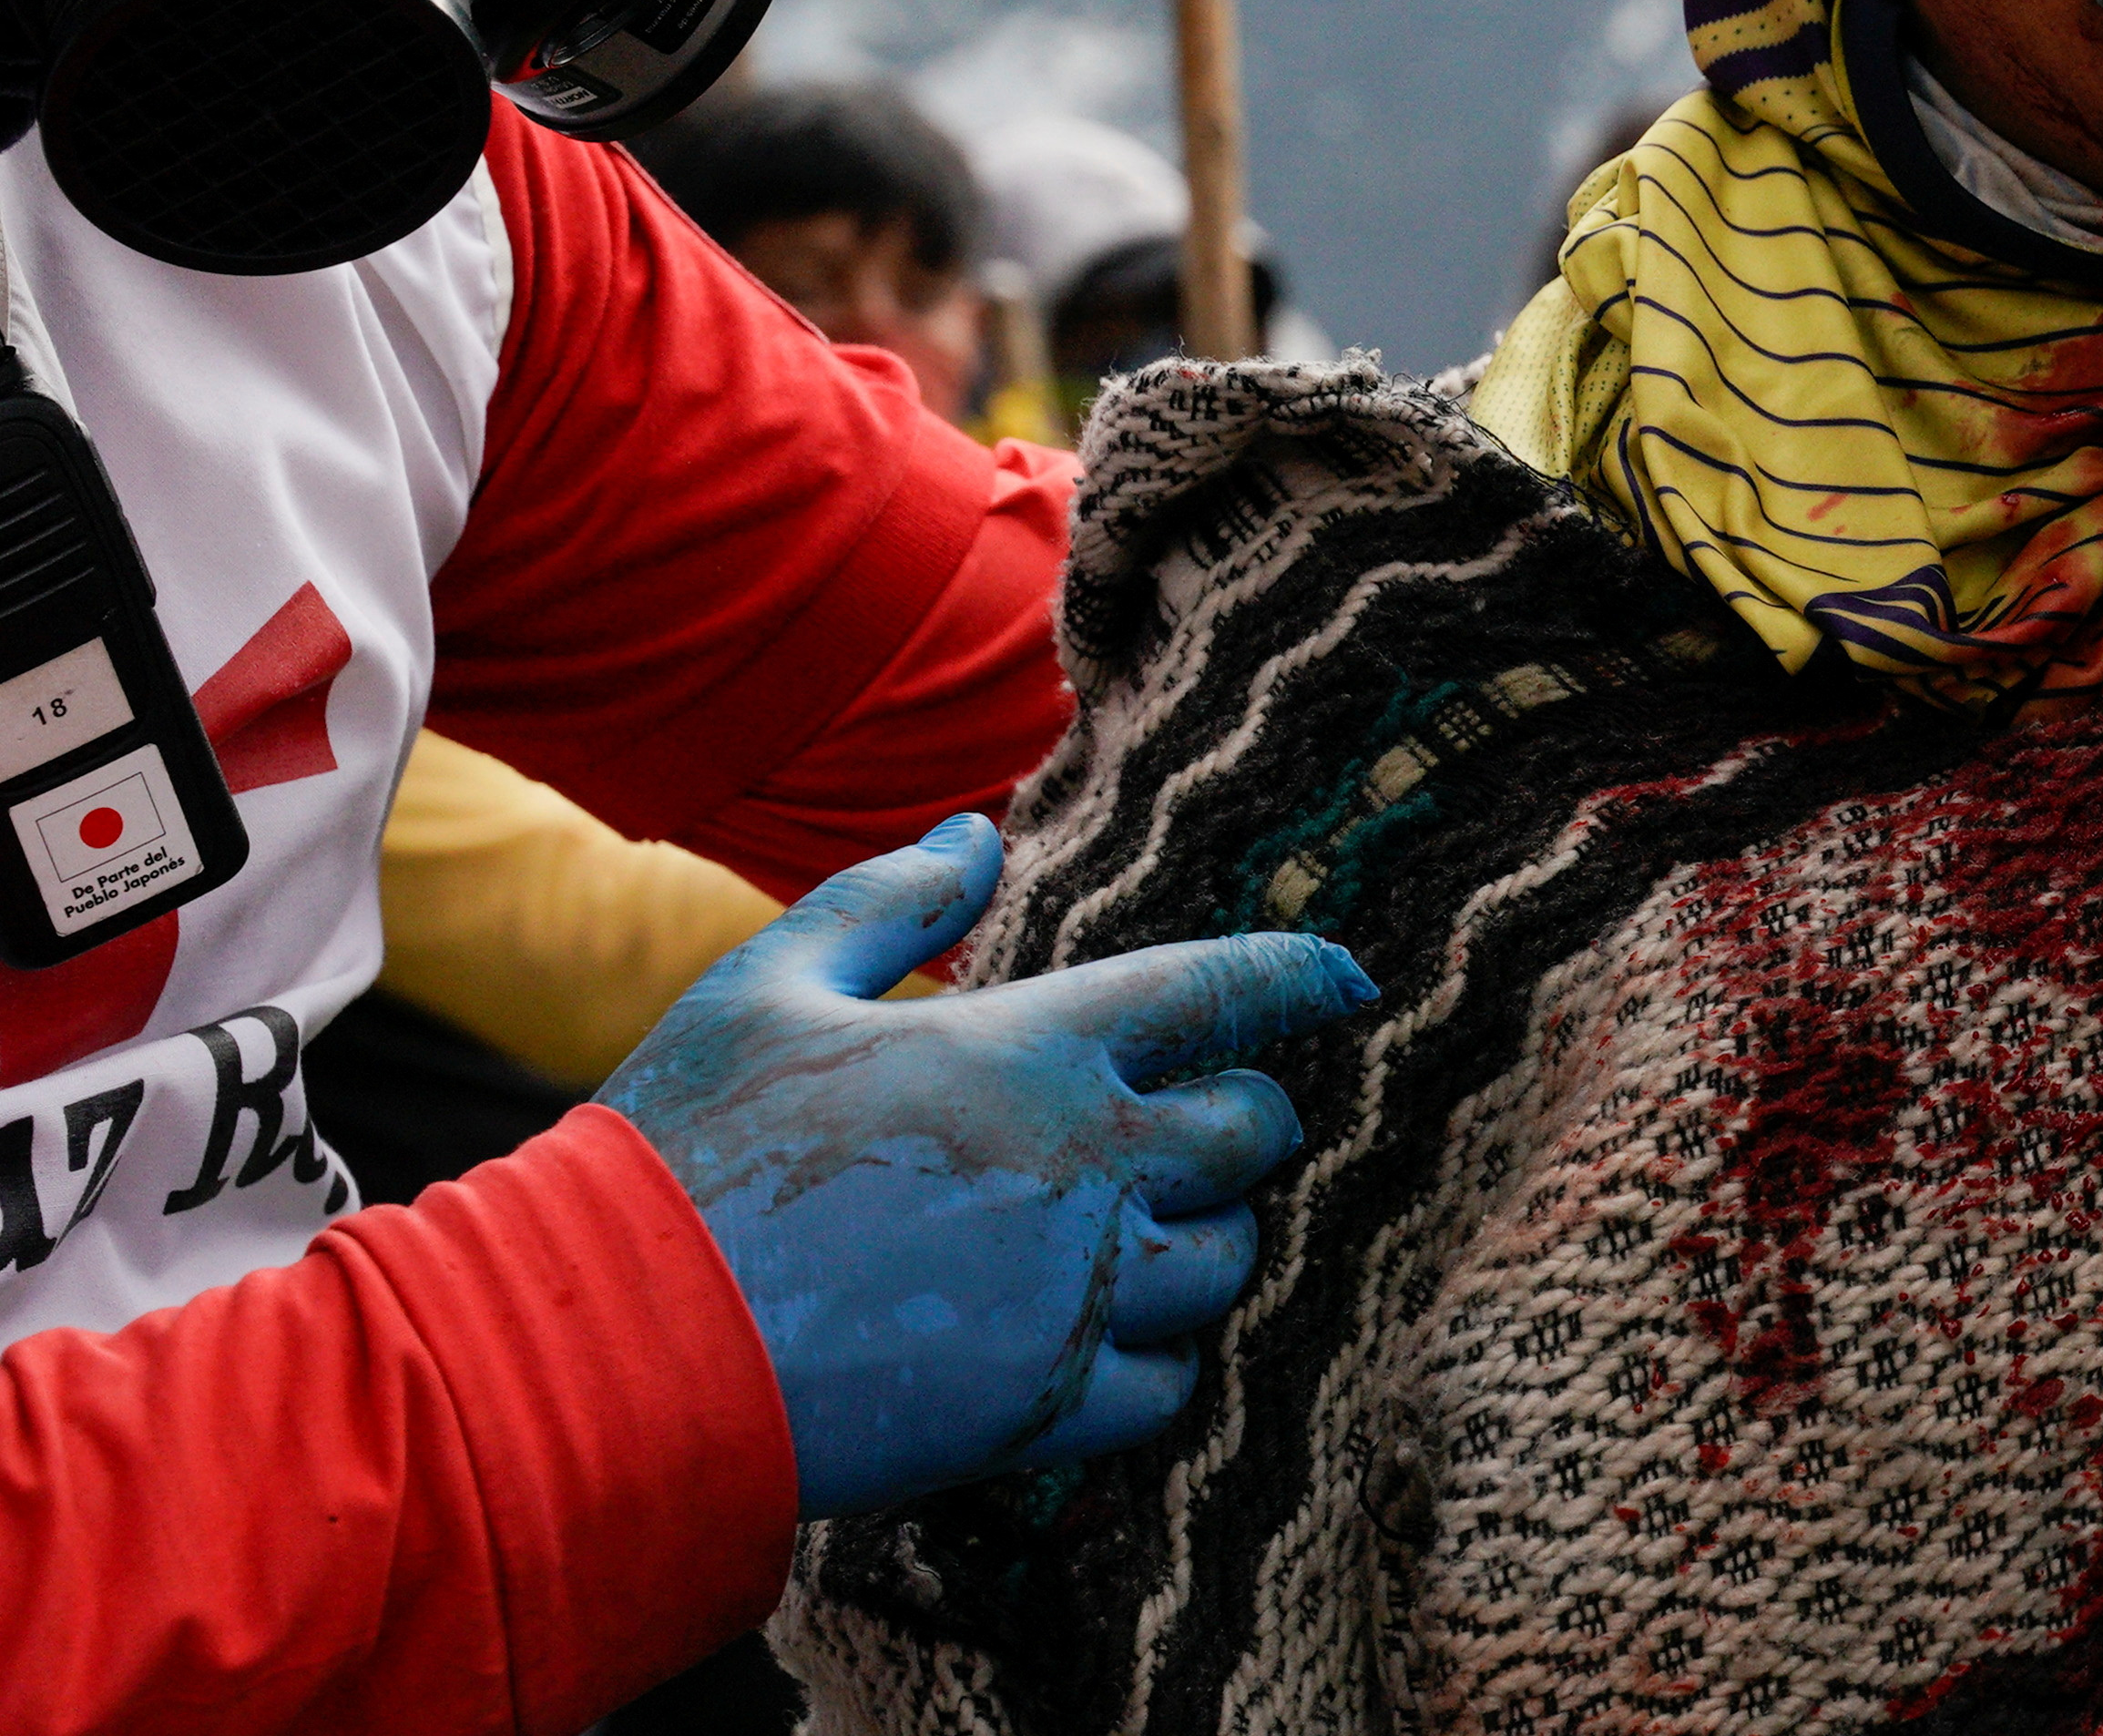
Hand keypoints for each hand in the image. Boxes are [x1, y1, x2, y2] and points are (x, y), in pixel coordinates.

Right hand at [599, 817, 1374, 1516]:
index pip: (1220, 990)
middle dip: (1247, 1118)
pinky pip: (1170, 1383)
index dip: (1299, 973)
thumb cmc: (682, 1156)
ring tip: (1141, 1227)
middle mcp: (1084, 1168)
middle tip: (1204, 1119)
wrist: (612, 1353)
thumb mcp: (769, 988)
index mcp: (1030, 1050)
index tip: (1349, 974)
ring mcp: (1076, 1296)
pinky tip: (1102, 1335)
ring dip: (1205, 1237)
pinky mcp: (1045, 1409)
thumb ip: (889, 903)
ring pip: (1227, 1261)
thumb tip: (975, 833)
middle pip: (1253, 1131)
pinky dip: (1160, 1359)